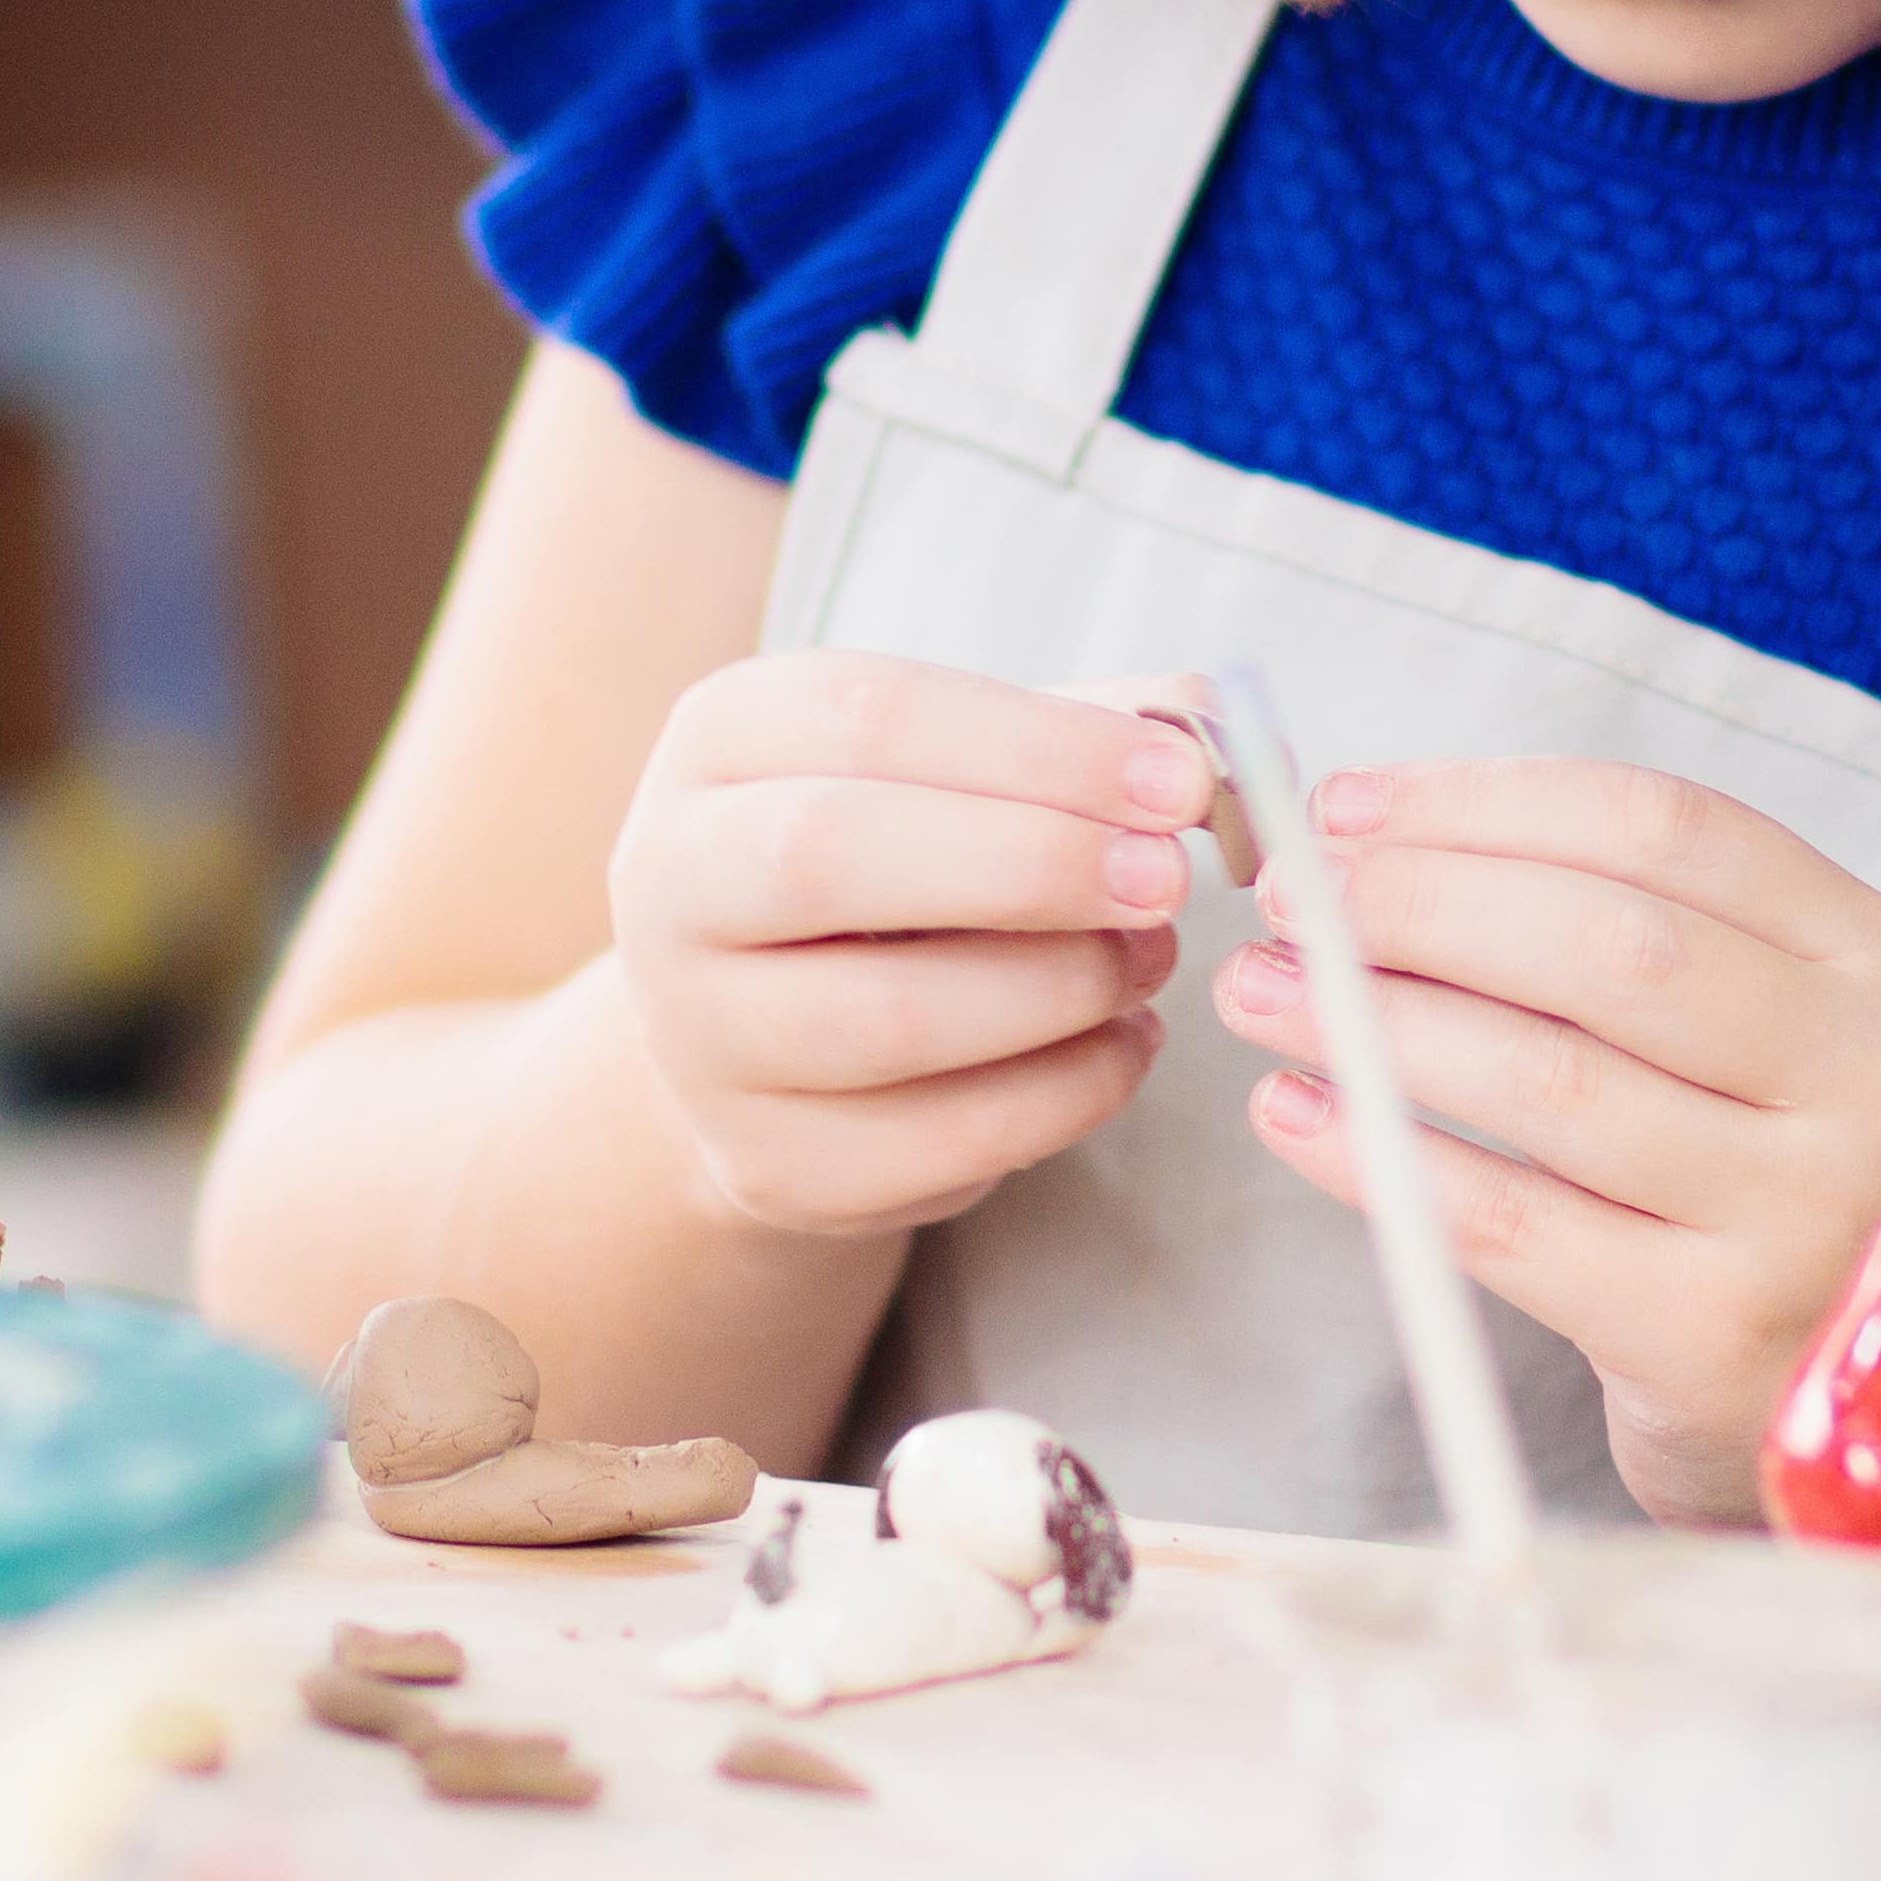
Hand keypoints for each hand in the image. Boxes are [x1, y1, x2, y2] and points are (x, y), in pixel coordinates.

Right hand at [608, 655, 1218, 1239]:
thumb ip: (1085, 731)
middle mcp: (670, 881)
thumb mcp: (966, 763)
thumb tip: (1210, 733)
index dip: (1040, 746)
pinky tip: (1122, 1047)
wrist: (776, 1025)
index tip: (1180, 779)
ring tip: (1148, 963)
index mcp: (719, 740)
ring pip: (883, 1019)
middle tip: (1167, 878)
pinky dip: (1061, 1097)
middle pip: (830, 854)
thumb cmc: (901, 858)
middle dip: (1030, 864)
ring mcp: (699, 1037)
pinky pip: (931, 1143)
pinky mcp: (765, 1165)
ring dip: (1058, 991)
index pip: (868, 715)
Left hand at [1217, 756, 1880, 1522]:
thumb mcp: (1738, 1022)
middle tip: (1291, 901)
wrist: (1858, 1398)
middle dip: (1420, 905)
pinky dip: (1379, 1157)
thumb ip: (1602, 920)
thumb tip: (1364, 828)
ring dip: (1372, 1023)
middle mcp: (1860, 1075)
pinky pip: (1508, 1224)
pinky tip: (1296, 1113)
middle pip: (1611, 946)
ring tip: (1261, 995)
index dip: (1485, 804)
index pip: (1664, 830)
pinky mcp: (1711, 1336)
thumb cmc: (1746, 1168)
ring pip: (1548, 1082)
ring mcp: (1799, 1214)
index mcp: (1868, 953)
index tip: (1349, 806)